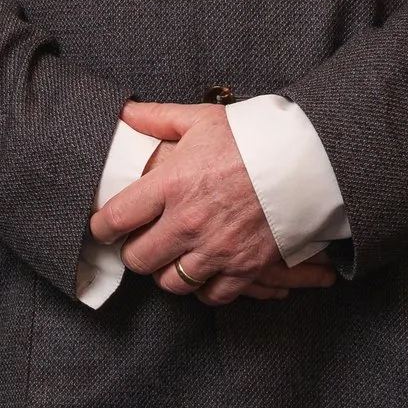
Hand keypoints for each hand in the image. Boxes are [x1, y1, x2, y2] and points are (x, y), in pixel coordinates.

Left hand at [90, 101, 311, 305]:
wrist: (306, 161)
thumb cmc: (251, 138)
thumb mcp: (201, 119)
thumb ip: (158, 118)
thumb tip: (125, 112)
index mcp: (171, 185)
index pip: (116, 218)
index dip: (102, 227)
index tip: (103, 227)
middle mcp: (187, 222)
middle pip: (138, 258)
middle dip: (134, 252)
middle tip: (139, 241)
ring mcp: (216, 249)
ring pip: (170, 282)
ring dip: (165, 272)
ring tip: (170, 257)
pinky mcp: (244, 267)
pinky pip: (211, 295)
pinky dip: (203, 288)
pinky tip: (202, 272)